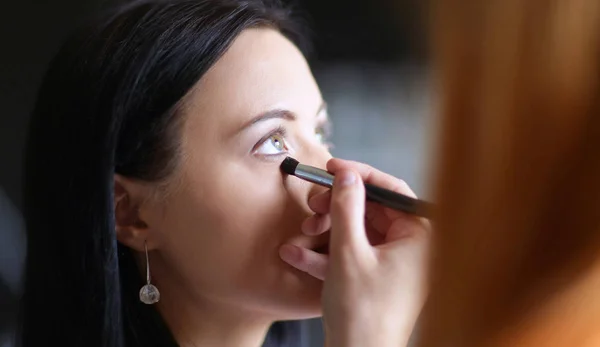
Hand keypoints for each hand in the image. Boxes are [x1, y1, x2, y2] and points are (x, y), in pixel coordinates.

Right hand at [279, 158, 430, 346]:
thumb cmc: (363, 312)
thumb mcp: (349, 252)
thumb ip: (348, 207)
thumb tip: (347, 175)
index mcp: (419, 237)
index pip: (392, 190)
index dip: (361, 175)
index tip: (334, 168)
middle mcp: (411, 249)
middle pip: (372, 211)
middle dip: (337, 207)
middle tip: (313, 203)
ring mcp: (394, 265)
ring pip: (359, 232)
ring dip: (328, 229)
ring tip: (304, 230)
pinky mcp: (377, 279)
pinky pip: (353, 255)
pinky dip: (327, 253)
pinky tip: (297, 253)